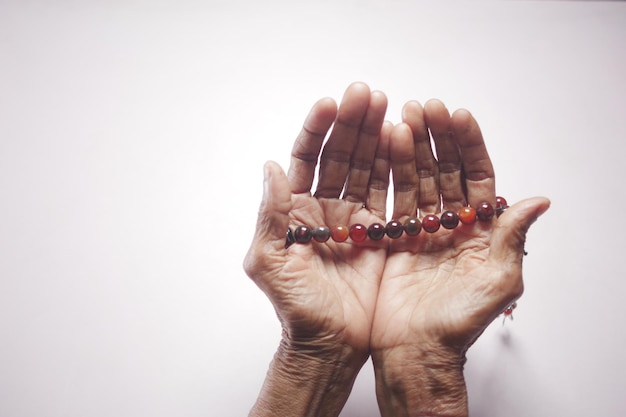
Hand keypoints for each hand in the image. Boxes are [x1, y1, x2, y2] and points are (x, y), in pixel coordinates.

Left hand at [243, 82, 389, 415]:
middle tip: (365, 92)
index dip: (316, 130)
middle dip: (351, 123)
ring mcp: (354, 218)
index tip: (330, 103)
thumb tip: (270, 165)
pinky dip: (395, 167)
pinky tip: (401, 139)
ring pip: (364, 168)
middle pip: (338, 156)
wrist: (329, 343)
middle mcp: (324, 208)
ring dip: (374, 136)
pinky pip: (387, 193)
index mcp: (295, 210)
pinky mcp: (380, 232)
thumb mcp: (270, 262)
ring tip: (387, 104)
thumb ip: (271, 215)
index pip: (305, 159)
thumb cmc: (295, 307)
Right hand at [370, 99, 549, 416]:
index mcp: (482, 230)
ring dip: (411, 147)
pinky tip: (383, 147)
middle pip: (445, 170)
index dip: (469, 146)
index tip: (458, 116)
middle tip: (425, 107)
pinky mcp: (394, 237)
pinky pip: (393, 197)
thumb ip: (512, 237)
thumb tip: (538, 200)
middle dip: (436, 137)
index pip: (477, 176)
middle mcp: (452, 224)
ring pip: (417, 178)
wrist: (416, 348)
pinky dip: (388, 172)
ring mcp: (422, 228)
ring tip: (402, 117)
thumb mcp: (498, 281)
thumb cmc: (460, 321)